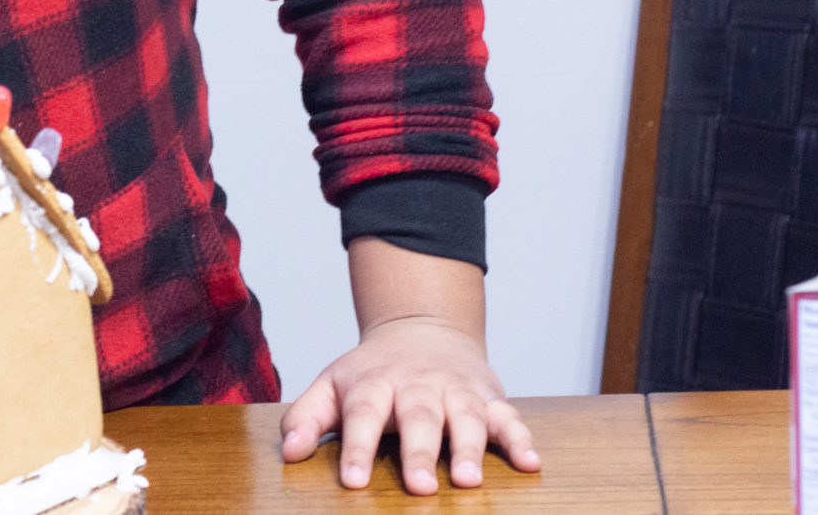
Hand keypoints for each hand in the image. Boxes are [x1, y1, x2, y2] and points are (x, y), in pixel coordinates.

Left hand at [281, 316, 538, 493]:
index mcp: (373, 383)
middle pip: (417, 416)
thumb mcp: (331, 386)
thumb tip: (287, 452)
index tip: (352, 482)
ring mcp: (454, 389)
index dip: (356, 447)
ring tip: (469, 480)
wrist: (421, 329)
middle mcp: (416, 384)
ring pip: (464, 416)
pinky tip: (530, 463)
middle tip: (419, 488)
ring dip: (469, 447)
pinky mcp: (488, 397)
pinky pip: (508, 416)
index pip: (362, 413)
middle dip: (419, 452)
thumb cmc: (371, 372)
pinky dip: (520, 437)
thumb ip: (307, 417)